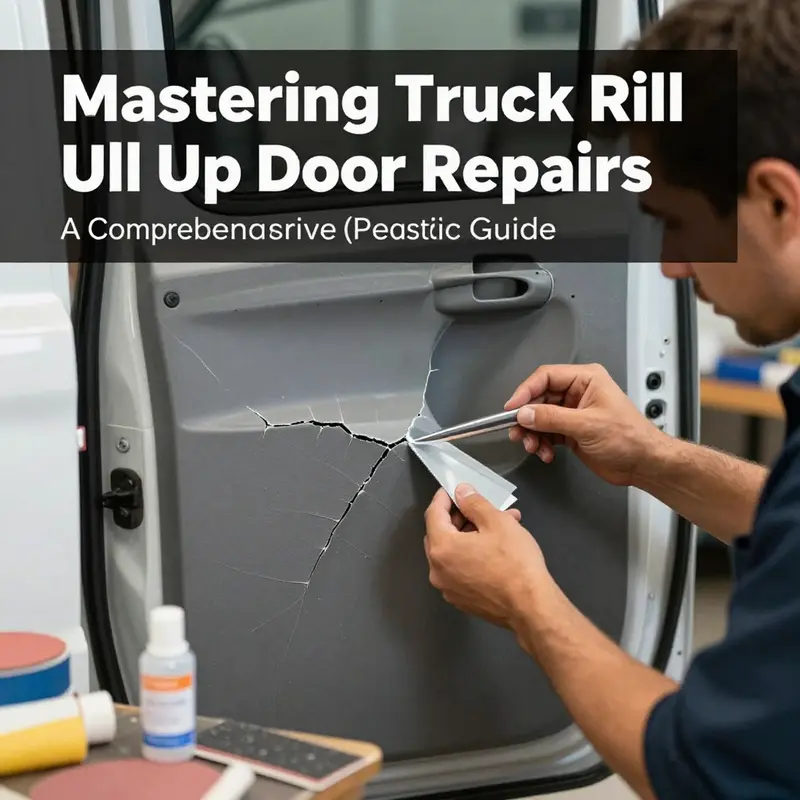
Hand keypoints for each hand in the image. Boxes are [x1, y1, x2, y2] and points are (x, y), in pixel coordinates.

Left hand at [424, 484, 546, 629]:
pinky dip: (472, 555)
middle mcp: (437, 570)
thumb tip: (461, 492)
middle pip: (440, 534)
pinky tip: (497, 549)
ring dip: (471, 535)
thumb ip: (474, 503)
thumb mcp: (497, 522)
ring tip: (501, 524)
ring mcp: (448, 588)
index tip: (455, 488)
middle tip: (481, 507)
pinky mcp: (461, 600)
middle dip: (460, 517)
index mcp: (441, 548)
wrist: (531, 608)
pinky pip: (460, 569)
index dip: (444, 497)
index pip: (433, 514)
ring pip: (453, 552)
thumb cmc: (514, 562)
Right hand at [505, 363, 664, 486]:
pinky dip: (542, 443)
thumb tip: (524, 414)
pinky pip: (547, 432)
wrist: (644, 464)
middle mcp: (578, 392)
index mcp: (586, 379)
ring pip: (540, 417)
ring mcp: (573, 412)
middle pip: (539, 398)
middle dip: (527, 417)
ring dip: (533, 433)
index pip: (546, 377)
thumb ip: (552, 418)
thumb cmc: (629, 438)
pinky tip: (546, 453)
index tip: (511, 408)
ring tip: (533, 447)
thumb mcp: (587, 425)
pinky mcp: (571, 430)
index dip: (526, 391)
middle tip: (517, 432)